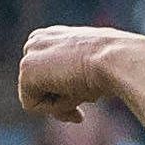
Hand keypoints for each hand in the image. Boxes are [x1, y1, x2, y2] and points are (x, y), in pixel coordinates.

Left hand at [18, 25, 144, 122]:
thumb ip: (75, 75)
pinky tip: (72, 91)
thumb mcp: (92, 68)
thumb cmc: (112, 65)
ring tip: (82, 88)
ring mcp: (29, 53)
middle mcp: (37, 40)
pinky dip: (53, 108)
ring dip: (61, 103)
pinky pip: (32, 105)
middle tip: (82, 100)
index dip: (62, 94)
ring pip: (36, 98)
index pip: (45, 78)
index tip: (82, 95)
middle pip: (37, 88)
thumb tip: (69, 90)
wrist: (117, 60)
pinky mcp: (26, 69)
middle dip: (58, 101)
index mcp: (52, 36)